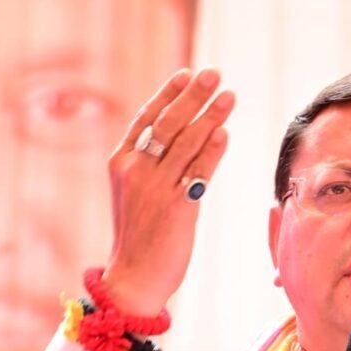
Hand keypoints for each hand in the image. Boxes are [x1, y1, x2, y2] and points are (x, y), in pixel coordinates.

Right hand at [102, 68, 234, 314]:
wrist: (134, 277)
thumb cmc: (139, 237)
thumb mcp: (135, 194)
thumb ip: (152, 166)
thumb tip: (183, 138)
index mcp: (120, 164)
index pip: (146, 119)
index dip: (168, 94)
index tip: (186, 74)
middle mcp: (135, 171)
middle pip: (168, 123)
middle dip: (193, 95)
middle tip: (214, 73)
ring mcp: (155, 188)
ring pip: (186, 143)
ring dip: (210, 116)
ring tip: (230, 96)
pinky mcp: (176, 207)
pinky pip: (198, 172)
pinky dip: (212, 150)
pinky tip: (224, 133)